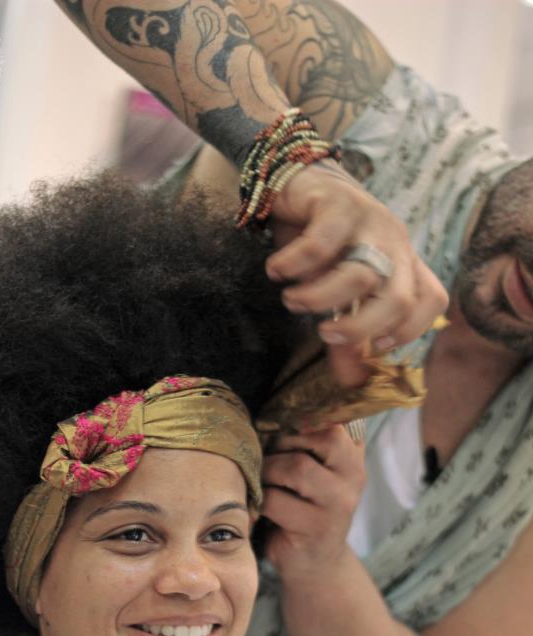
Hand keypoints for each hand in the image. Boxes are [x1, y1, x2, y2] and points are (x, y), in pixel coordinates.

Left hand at [260, 426, 364, 577]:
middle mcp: (355, 475)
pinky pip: (276, 500)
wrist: (314, 562)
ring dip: (268, 470)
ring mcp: (339, 503)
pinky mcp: (316, 528)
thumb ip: (308, 437)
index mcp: (353, 453)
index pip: (340, 416)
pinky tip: (257, 506)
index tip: (281, 420)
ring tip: (262, 480)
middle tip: (268, 454)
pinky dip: (259, 500)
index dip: (308, 412)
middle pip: (324, 436)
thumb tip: (276, 403)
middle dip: (284, 440)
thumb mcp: (314, 468)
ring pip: (297, 467)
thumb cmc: (303, 505)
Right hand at [266, 162, 447, 376]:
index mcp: (402, 263)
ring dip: (318, 297)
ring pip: (359, 274)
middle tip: (325, 334)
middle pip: (398, 296)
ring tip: (291, 300)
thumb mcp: (335, 293)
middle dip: (361, 327)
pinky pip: (321, 244)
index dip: (409, 329)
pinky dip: (294, 264)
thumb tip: (350, 384)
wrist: (295, 181)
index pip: (431, 299)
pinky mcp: (339, 201)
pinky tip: (276, 270)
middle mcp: (395, 241)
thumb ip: (346, 337)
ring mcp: (370, 219)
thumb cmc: (318, 242)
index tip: (375, 346)